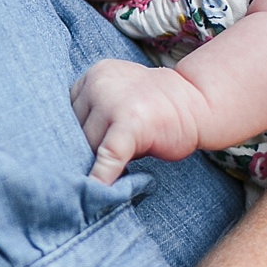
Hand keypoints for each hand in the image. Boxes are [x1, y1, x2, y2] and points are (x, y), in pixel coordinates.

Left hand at [69, 59, 207, 181]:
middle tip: (95, 167)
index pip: (66, 112)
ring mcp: (113, 102)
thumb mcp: (119, 98)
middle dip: (84, 151)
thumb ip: (95, 114)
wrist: (199, 102)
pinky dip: (102, 176)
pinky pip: (108, 156)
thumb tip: (68, 154)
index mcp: (93, 75)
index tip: (74, 153)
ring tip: (113, 170)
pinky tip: (98, 191)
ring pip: (88, 145)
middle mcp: (98, 84)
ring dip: (96, 163)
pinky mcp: (131, 124)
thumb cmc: (157, 107)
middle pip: (75, 130)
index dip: (71, 135)